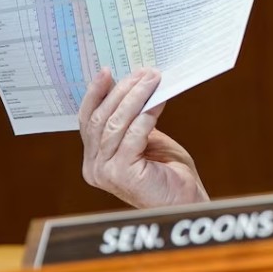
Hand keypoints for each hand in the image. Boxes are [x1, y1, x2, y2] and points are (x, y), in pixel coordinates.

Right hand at [79, 68, 208, 208]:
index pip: (87, 120)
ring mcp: (105, 172)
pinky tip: (158, 102)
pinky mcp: (123, 174)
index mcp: (94, 158)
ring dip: (135, 97)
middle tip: (144, 73)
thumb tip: (130, 83)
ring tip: (153, 80)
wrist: (185, 200)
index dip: (95, 94)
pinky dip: (145, 115)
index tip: (106, 71)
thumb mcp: (144, 138)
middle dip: (121, 90)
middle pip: (100, 118)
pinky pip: (132, 135)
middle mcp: (94, 167)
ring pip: (114, 124)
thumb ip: (130, 119)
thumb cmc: (167, 171)